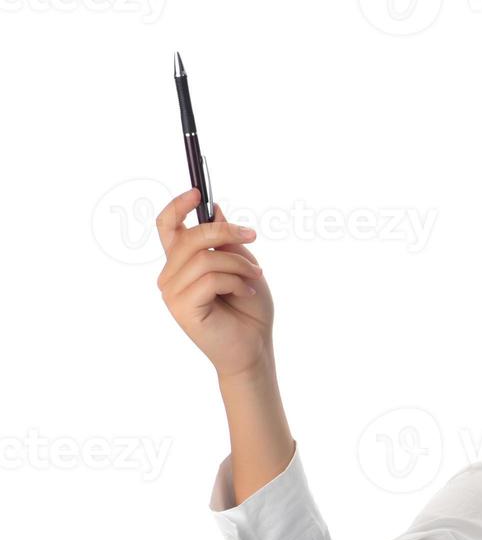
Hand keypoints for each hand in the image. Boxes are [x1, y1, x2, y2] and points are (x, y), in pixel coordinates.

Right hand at [155, 188, 275, 378]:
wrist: (254, 347)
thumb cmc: (249, 309)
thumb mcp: (244, 265)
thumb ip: (226, 240)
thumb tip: (214, 210)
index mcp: (182, 263)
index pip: (167, 227)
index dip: (178, 206)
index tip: (198, 192)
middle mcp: (171, 275)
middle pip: (189, 237)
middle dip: (224, 231)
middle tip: (252, 235)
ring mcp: (172, 292)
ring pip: (204, 258)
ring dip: (238, 264)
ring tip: (255, 276)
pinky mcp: (181, 308)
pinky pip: (210, 278)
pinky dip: (235, 281)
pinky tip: (246, 293)